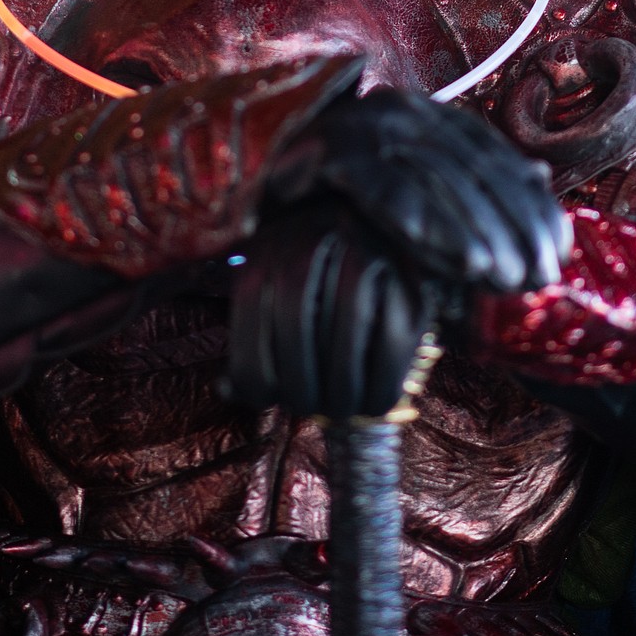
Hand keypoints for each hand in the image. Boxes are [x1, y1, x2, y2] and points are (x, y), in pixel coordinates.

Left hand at [226, 196, 437, 418]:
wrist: (370, 226)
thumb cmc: (309, 280)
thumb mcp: (270, 290)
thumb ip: (251, 337)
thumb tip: (226, 389)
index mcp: (269, 244)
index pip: (251, 312)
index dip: (254, 369)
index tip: (268, 400)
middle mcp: (314, 238)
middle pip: (297, 320)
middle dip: (300, 383)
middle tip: (310, 409)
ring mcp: (365, 251)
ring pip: (346, 329)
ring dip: (341, 388)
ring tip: (341, 410)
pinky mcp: (408, 275)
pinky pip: (393, 338)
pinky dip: (382, 381)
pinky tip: (375, 401)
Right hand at [266, 88, 571, 293]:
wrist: (235, 186)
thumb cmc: (330, 203)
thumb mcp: (405, 193)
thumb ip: (466, 184)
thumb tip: (541, 179)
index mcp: (422, 114)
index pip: (492, 155)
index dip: (529, 205)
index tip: (558, 253)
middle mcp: (395, 108)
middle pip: (470, 165)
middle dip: (510, 223)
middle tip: (535, 276)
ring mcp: (357, 122)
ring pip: (432, 175)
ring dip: (472, 228)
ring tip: (501, 276)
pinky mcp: (320, 147)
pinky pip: (380, 185)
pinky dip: (417, 219)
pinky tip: (449, 256)